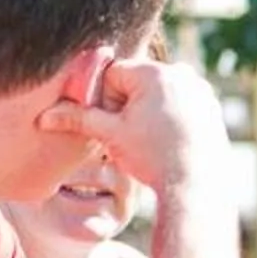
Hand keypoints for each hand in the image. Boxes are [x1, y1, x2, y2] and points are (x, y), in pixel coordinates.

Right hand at [70, 57, 230, 193]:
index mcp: (154, 72)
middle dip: (127, 105)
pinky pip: (181, 103)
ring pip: (158, 93)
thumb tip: (45, 116)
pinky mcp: (212, 105)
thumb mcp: (110, 136)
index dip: (105, 100)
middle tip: (132, 135)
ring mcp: (200, 88)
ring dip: (149, 111)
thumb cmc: (152, 158)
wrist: (195, 185)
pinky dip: (171, 117)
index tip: (113, 125)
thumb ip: (78, 119)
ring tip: (151, 140)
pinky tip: (169, 140)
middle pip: (137, 81)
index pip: (113, 74)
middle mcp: (181, 73)